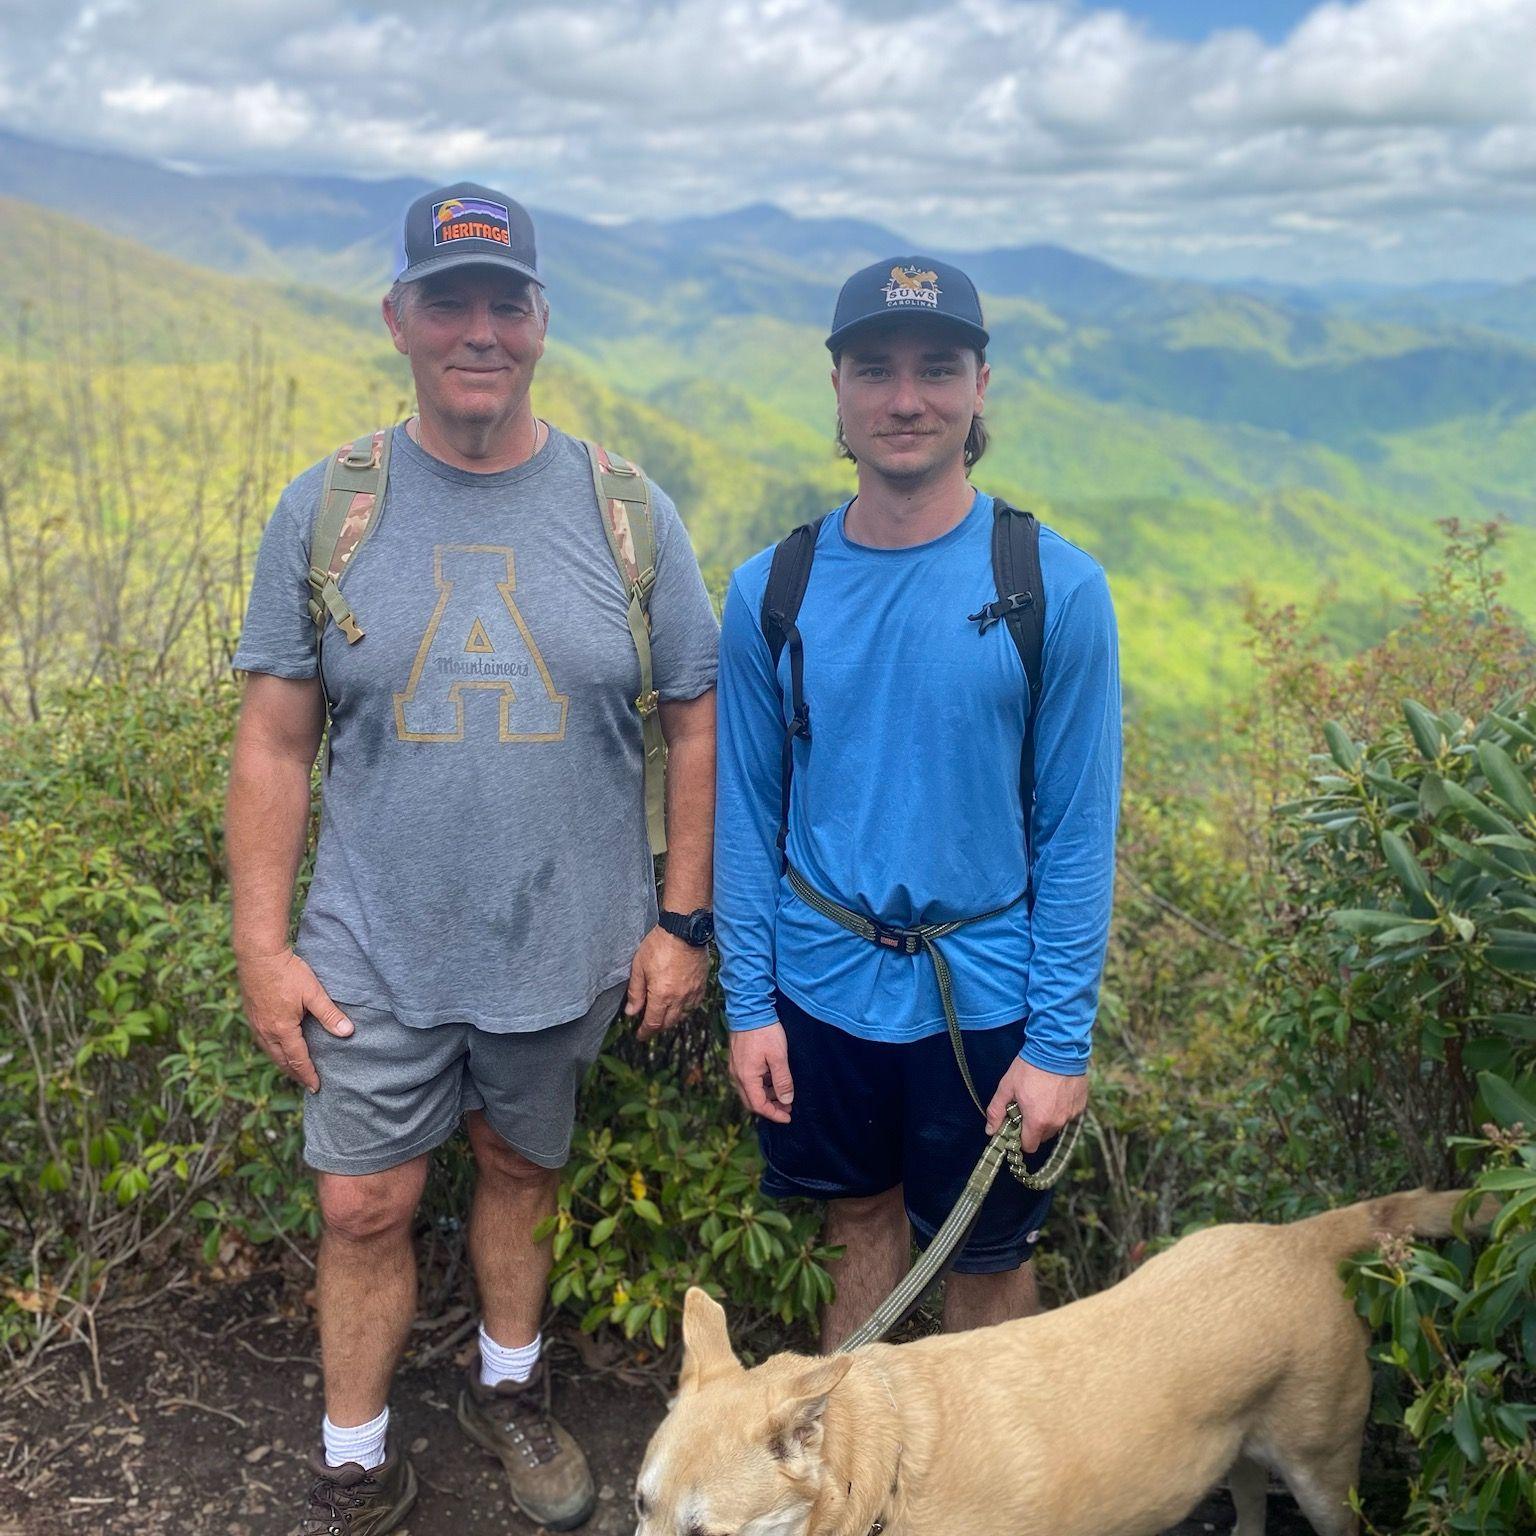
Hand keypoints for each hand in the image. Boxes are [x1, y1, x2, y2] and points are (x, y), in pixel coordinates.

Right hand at [235, 948, 352, 1091]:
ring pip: (269, 1051)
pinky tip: (278, 1046)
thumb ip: (330, 1014)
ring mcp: (256, 1023)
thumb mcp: (313, 993)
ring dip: (282, 1062)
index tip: (316, 1087)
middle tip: (306, 1082)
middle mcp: (266, 1031)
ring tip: (293, 1069)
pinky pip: (262, 1040)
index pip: (297, 1059)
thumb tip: (347, 1032)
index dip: (307, 1074)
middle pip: (281, 1060)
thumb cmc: (288, 972)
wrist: (259, 954)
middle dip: (294, 1073)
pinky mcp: (251, 1014)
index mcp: (282, 1029)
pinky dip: (272, 1049)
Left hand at [625, 926, 708, 1041]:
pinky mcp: (701, 984)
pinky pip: (695, 1005)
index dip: (645, 1032)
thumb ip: (635, 992)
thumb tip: (631, 1012)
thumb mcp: (639, 967)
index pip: (653, 1023)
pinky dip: (686, 1009)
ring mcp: (692, 992)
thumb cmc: (659, 945)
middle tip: (649, 1026)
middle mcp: (679, 998)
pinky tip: (680, 1005)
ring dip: (671, 1019)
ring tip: (663, 1015)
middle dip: (657, 1027)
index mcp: (662, 995)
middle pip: (668, 1023)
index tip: (640, 1035)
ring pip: (682, 1015)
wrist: (684, 930)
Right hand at [729, 1023, 794, 1123]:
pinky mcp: (737, 1060)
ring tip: (783, 1093)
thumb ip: (782, 1080)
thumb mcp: (779, 1057)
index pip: (758, 1105)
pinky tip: (773, 1079)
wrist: (749, 1009)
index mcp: (746, 1077)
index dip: (774, 1114)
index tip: (788, 1117)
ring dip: (766, 1096)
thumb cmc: (765, 1032)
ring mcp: (735, 1067)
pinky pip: (747, 1080)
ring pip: (749, 1091)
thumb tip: (786, 1100)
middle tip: (787, 1108)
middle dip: (770, 1107)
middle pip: (751, 1101)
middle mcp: (737, 1075)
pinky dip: (761, 1085)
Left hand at [984, 1059, 1087, 1151]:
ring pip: (1056, 1126)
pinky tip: (1055, 1092)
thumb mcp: (1007, 1087)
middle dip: (1033, 1127)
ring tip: (1042, 1097)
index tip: (1016, 1125)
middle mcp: (1057, 1122)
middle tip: (1027, 1107)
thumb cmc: (1029, 1067)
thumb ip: (996, 1111)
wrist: (1058, 1048)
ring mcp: (1071, 1115)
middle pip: (1042, 1136)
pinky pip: (1067, 1114)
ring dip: (1048, 1118)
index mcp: (1037, 1122)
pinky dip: (1061, 1108)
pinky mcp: (1081, 1105)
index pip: (1029, 1146)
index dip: (1021, 1138)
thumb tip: (990, 1131)